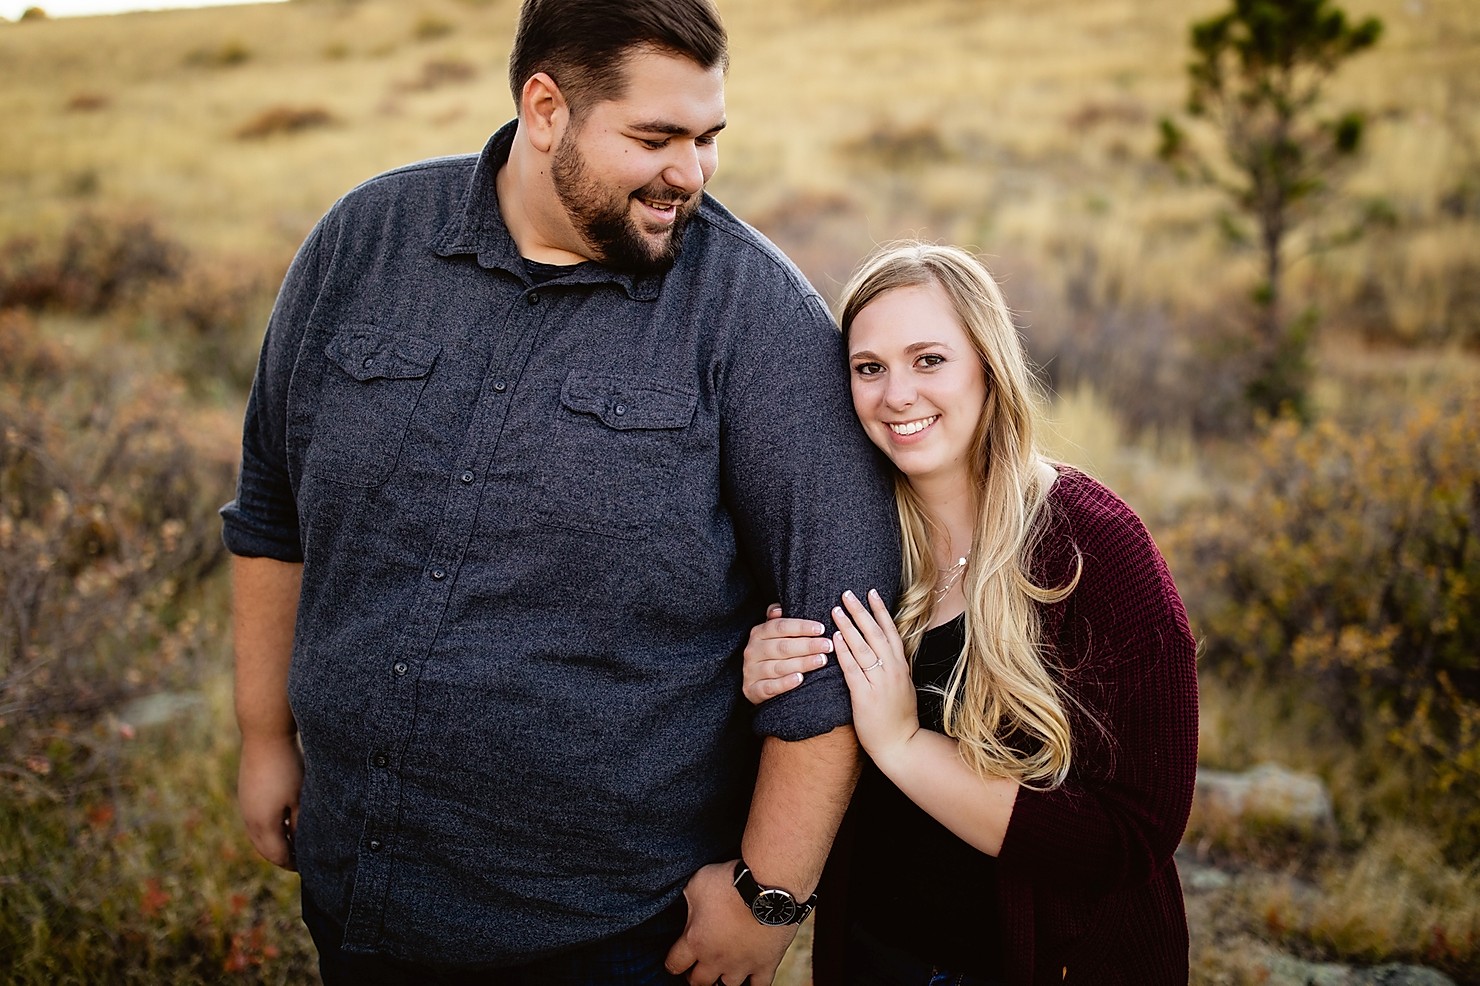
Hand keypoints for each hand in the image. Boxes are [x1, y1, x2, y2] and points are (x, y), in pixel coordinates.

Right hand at [238, 731, 302, 869]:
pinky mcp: (246, 795)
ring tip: (295, 843)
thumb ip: (300, 824)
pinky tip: (284, 822)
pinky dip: (269, 829)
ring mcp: (245, 807)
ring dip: (275, 843)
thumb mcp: (300, 798)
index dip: (294, 864)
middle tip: (302, 860)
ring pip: (259, 837)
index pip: (278, 856)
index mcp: (264, 825)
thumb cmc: (288, 766)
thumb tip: (302, 843)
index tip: (309, 866)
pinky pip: (256, 822)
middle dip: (283, 858)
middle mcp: (250, 820)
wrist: (265, 735)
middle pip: (266, 850)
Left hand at [663, 860, 795, 985]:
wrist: (768, 885)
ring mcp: (742, 965)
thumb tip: (687, 903)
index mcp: (696, 941)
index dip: (672, 962)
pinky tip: (751, 980)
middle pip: (699, 982)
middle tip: (699, 968)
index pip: (674, 964)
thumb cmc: (730, 881)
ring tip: (724, 971)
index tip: (676, 958)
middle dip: (696, 977)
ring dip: (723, 980)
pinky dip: (754, 985)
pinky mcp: (766, 964)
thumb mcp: (698, 883)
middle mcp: (716, 959)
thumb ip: (689, 899)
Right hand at [741, 603, 832, 703]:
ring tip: (821, 660)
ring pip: (779, 666)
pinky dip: (785, 683)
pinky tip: (800, 678)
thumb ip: (776, 622)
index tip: (822, 629)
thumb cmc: (770, 656)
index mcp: (758, 633)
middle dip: (807, 645)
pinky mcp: (752, 690)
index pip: (780, 626)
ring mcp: (751, 671)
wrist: (754, 686)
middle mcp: (752, 651)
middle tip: (828, 645)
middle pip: (782, 646)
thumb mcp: (771, 636)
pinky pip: (770, 687)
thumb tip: (778, 607)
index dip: (801, 627)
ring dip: (802, 663)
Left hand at [833, 589, 920, 765]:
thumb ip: (894, 667)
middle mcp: (892, 670)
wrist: (900, 744)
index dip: (880, 611)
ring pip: (862, 647)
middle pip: (875, 633)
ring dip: (848, 626)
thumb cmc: (899, 717)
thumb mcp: (902, 686)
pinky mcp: (865, 695)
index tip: (871, 593)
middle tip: (847, 593)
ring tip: (836, 610)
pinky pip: (852, 669)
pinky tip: (834, 639)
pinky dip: (844, 652)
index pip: (890, 631)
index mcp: (901, 666)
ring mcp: (880, 682)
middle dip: (860, 611)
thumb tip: (884, 650)